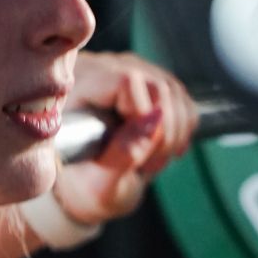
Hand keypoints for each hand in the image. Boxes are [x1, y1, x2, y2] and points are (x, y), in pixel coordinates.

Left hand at [52, 49, 198, 228]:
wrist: (88, 184)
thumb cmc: (84, 186)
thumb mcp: (99, 184)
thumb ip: (123, 154)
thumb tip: (154, 121)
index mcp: (75, 91)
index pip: (126, 81)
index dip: (143, 116)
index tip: (140, 151)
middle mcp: (100, 70)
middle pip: (157, 86)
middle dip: (163, 134)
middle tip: (147, 165)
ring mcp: (126, 70)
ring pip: (174, 92)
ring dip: (173, 135)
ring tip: (149, 161)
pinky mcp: (148, 80)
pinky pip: (182, 99)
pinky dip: (181, 130)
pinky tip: (158, 149)